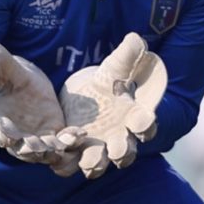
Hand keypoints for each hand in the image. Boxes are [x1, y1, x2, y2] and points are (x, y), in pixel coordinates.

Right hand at [0, 42, 84, 166]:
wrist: (28, 87)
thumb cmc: (15, 79)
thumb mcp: (11, 70)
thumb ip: (3, 62)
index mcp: (1, 120)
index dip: (1, 135)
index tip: (6, 138)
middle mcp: (17, 135)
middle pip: (21, 148)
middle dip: (29, 149)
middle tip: (38, 148)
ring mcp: (36, 138)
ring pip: (43, 151)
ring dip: (52, 151)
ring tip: (63, 146)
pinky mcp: (53, 134)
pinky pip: (62, 141)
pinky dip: (71, 140)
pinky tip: (81, 134)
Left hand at [59, 32, 166, 178]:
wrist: (85, 96)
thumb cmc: (107, 83)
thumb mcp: (114, 67)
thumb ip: (127, 54)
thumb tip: (136, 39)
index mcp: (133, 119)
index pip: (145, 126)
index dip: (145, 125)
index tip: (139, 120)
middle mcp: (118, 139)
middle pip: (125, 152)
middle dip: (123, 152)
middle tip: (118, 149)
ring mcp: (97, 150)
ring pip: (99, 164)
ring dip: (95, 163)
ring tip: (88, 161)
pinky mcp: (74, 154)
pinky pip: (71, 164)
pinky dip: (66, 162)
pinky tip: (58, 155)